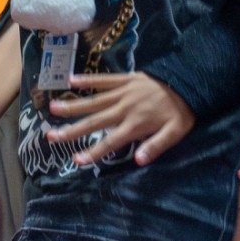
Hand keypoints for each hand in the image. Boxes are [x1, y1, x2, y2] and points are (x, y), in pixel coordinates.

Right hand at [46, 72, 195, 165]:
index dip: (93, 152)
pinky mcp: (125, 79)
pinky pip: (104, 79)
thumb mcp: (175, 133)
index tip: (76, 160)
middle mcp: (124, 108)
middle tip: (51, 135)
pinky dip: (88, 80)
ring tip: (53, 108)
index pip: (110, 142)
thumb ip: (156, 147)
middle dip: (72, 130)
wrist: (188, 81)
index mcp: (135, 124)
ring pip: (94, 100)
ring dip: (73, 105)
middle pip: (94, 121)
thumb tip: (138, 161)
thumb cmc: (180, 112)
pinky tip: (71, 80)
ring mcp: (123, 92)